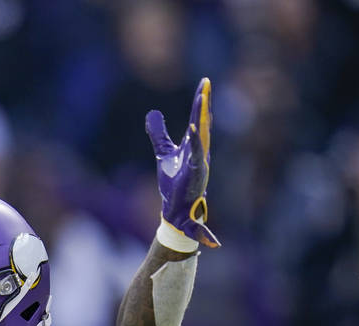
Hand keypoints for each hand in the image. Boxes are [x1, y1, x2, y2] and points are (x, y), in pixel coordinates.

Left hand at [145, 78, 218, 248]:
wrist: (177, 210)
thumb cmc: (174, 182)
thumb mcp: (164, 153)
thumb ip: (159, 135)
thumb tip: (152, 113)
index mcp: (194, 144)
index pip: (198, 118)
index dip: (200, 101)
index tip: (204, 82)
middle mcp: (200, 150)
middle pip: (203, 121)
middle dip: (203, 102)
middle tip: (205, 83)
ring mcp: (200, 160)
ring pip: (203, 134)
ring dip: (203, 115)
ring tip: (202, 97)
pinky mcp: (196, 172)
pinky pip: (197, 153)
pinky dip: (197, 140)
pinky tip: (194, 126)